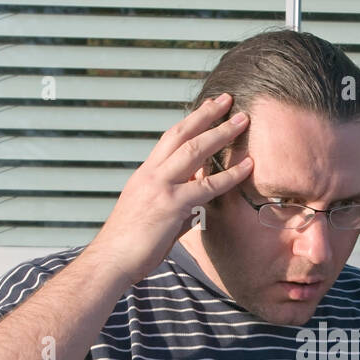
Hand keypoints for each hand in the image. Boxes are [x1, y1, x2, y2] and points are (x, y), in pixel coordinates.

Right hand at [87, 92, 253, 284]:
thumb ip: (179, 206)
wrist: (111, 260)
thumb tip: (199, 206)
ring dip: (220, 133)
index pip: (170, 138)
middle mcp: (151, 174)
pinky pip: (207, 186)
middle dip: (206, 114)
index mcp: (145, 174)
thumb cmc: (131, 245)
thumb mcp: (153, 217)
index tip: (208, 107)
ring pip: (194, 151)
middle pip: (181, 134)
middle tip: (227, 99)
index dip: (191, 121)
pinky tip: (248, 166)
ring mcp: (161, 187)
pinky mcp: (171, 206)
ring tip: (242, 121)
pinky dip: (230, 175)